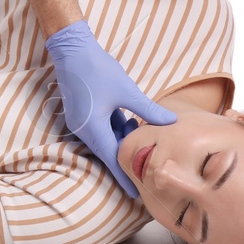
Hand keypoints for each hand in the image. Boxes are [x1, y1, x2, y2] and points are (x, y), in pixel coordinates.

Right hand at [44, 19, 175, 196]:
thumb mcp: (127, 91)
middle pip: (108, 151)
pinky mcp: (83, 112)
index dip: (124, 175)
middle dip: (126, 159)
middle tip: (146, 171)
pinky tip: (131, 122)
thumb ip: (148, 109)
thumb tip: (171, 122)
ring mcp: (81, 120)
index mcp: (93, 128)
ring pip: (105, 138)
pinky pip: (101, 127)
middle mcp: (84, 128)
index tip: (136, 193)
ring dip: (122, 140)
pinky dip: (115, 128)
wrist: (72, 49)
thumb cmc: (98, 69)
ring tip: (143, 140)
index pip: (112, 158)